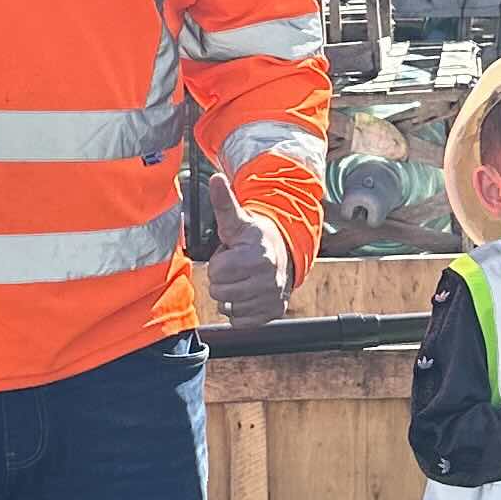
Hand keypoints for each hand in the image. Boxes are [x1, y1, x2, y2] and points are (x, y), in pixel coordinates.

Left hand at [199, 166, 292, 326]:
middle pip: (219, 292)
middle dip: (222, 279)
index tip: (231, 254)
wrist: (284, 254)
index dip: (218, 262)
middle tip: (236, 268)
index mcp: (258, 256)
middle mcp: (269, 279)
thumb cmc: (254, 239)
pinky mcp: (272, 313)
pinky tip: (247, 294)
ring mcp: (272, 298)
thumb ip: (224, 203)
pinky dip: (239, 310)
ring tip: (242, 279)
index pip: (216, 271)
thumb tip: (216, 179)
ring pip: (227, 307)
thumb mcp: (238, 221)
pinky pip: (239, 320)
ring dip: (229, 295)